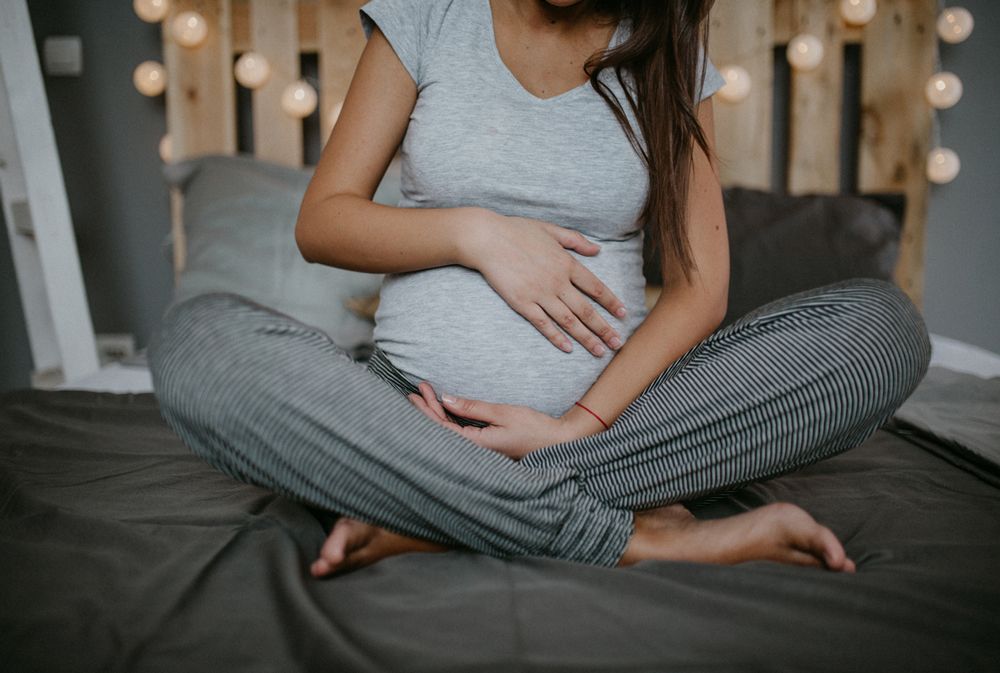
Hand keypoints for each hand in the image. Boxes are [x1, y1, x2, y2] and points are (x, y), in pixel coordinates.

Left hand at [407, 382, 604, 458]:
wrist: (559, 443)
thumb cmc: (535, 429)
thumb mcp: (503, 413)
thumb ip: (473, 407)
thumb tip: (446, 399)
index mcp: (477, 445)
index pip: (441, 428)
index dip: (427, 410)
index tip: (418, 391)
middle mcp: (475, 452)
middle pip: (441, 431)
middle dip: (428, 410)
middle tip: (416, 390)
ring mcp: (480, 451)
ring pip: (450, 433)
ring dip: (437, 414)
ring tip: (426, 396)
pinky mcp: (486, 447)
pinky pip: (460, 434)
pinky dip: (450, 419)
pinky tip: (445, 409)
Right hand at [461, 211, 627, 356]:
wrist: (487, 238)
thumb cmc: (517, 231)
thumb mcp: (551, 229)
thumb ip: (576, 240)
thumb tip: (598, 250)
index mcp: (566, 263)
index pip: (596, 287)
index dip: (611, 302)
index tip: (623, 314)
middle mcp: (557, 281)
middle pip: (586, 310)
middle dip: (604, 328)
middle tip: (618, 343)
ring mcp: (540, 294)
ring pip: (569, 321)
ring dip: (586, 338)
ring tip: (600, 352)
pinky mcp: (522, 303)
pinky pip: (543, 324)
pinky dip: (556, 337)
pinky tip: (568, 348)